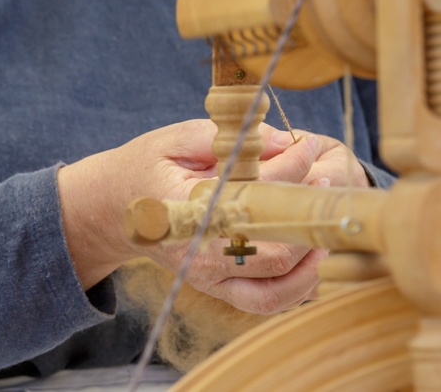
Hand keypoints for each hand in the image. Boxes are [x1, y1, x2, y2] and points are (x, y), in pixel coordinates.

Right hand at [56, 120, 364, 313]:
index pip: (249, 195)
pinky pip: (266, 302)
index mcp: (181, 211)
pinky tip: (314, 257)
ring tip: (326, 226)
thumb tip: (282, 141)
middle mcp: (196, 254)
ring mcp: (208, 278)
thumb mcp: (176, 139)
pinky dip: (298, 287)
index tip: (308, 146)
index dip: (288, 170)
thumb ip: (226, 137)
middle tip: (325, 189)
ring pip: (274, 288)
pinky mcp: (218, 288)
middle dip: (306, 222)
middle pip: (269, 253)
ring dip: (311, 262)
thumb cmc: (147, 168)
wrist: (114, 211)